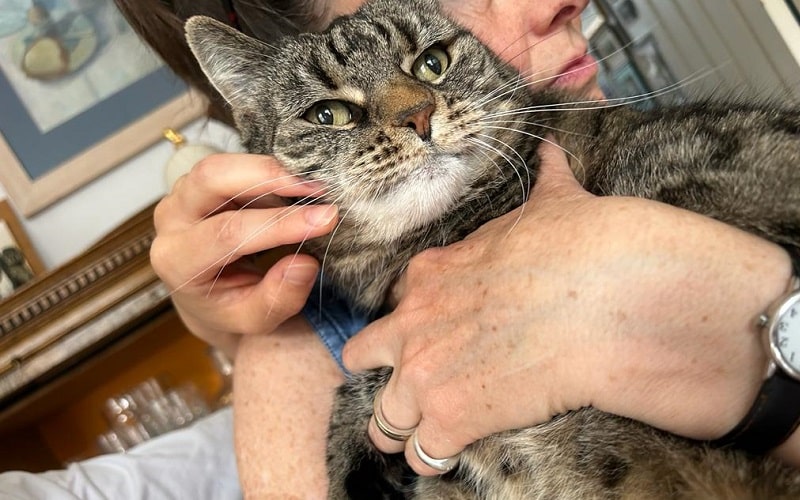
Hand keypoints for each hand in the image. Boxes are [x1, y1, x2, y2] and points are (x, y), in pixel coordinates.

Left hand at [151, 153, 337, 357]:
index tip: (325, 219)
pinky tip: (296, 186)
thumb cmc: (229, 307)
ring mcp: (180, 196)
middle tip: (318, 187)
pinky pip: (232, 165)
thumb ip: (278, 298)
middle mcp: (171, 222)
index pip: (228, 233)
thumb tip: (305, 263)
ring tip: (313, 189)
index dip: (279, 223)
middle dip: (269, 176)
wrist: (206, 296)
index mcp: (178, 262)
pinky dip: (268, 172)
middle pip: (211, 178)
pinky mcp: (197, 182)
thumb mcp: (254, 321)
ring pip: (222, 165)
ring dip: (271, 171)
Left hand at [343, 142, 792, 474]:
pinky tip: (453, 455)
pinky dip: (434, 458)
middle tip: (409, 393)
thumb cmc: (584, 246)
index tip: (426, 341)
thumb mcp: (554, 203)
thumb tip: (551, 152)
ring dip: (401, 428)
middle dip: (384, 378)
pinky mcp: (452, 418)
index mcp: (430, 275)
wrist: (614, 297)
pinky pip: (422, 455)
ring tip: (423, 437)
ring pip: (382, 418)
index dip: (405, 329)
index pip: (391, 307)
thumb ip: (543, 181)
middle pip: (364, 360)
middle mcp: (414, 324)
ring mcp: (426, 373)